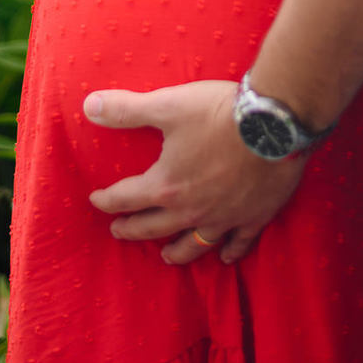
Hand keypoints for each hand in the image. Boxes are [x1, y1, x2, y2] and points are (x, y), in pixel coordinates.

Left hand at [85, 81, 305, 265]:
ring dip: (177, 251)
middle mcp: (191, 210)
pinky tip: (226, 256)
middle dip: (133, 229)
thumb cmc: (218, 113)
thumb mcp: (168, 105)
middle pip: (155, 227)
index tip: (96, 201)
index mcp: (166, 185)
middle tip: (120, 231)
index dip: (108, 200)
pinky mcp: (254, 217)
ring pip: (194, 244)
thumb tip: (89, 106)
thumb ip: (127, 109)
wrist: (273, 125)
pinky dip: (229, 252)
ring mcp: (224, 218)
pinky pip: (238, 243)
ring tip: (167, 257)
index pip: (127, 198)